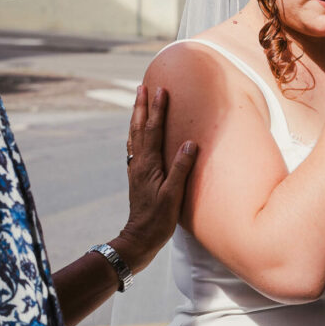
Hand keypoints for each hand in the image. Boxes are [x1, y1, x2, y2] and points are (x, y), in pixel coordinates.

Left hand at [114, 85, 196, 271]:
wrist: (139, 238)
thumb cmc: (159, 219)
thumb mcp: (173, 195)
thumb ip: (181, 169)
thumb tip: (190, 143)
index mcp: (148, 164)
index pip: (154, 130)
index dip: (158, 109)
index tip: (162, 89)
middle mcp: (139, 162)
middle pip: (139, 128)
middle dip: (142, 106)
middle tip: (143, 87)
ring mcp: (136, 169)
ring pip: (135, 135)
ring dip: (137, 116)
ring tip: (138, 101)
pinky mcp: (136, 175)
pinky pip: (134, 146)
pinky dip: (136, 133)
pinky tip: (137, 132)